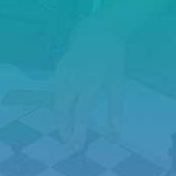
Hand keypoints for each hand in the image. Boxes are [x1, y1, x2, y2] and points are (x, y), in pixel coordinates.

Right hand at [53, 20, 124, 149]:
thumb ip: (116, 107)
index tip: (79, 146)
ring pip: (57, 101)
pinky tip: (65, 114)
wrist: (98, 30)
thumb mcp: (118, 80)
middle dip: (64, 130)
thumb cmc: (112, 55)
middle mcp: (74, 77)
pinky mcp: (59, 68)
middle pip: (63, 109)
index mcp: (91, 80)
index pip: (81, 112)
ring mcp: (64, 71)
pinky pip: (56, 91)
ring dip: (60, 120)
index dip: (78, 131)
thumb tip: (118, 130)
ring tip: (67, 133)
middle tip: (69, 144)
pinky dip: (59, 105)